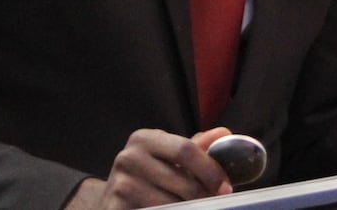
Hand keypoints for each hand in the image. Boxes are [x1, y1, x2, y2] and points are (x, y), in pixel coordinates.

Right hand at [65, 127, 234, 208]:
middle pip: (184, 182)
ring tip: (193, 207)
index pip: (186, 150)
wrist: (111, 198)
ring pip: (173, 205)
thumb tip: (224, 134)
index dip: (210, 170)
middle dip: (205, 196)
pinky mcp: (116, 208)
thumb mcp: (167, 156)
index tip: (225, 187)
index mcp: (144, 139)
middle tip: (214, 202)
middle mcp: (128, 158)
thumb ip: (196, 148)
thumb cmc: (147, 175)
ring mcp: (120, 186)